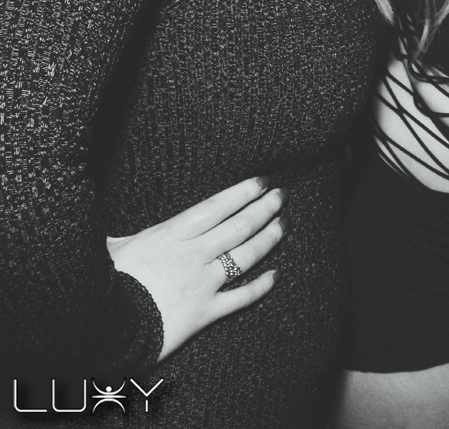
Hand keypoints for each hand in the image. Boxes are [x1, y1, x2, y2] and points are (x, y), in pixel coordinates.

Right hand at [107, 176, 287, 360]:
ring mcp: (203, 282)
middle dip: (263, 208)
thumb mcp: (109, 249)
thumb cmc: (107, 283)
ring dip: (267, 238)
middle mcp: (194, 254)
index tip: (262, 181)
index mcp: (172, 234)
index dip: (242, 192)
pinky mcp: (206, 312)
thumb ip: (117, 237)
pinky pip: (241, 297)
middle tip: (282, 195)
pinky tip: (276, 275)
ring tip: (283, 224)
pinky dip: (261, 286)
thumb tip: (103, 228)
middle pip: (238, 226)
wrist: (107, 328)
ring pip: (245, 256)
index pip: (217, 206)